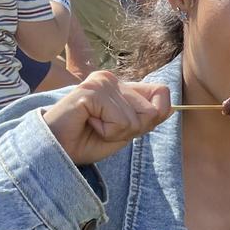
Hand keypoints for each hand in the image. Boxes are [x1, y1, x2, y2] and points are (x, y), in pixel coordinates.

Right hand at [42, 71, 171, 164]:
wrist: (58, 151)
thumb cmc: (87, 141)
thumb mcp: (125, 131)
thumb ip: (146, 117)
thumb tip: (171, 107)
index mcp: (121, 84)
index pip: (162, 93)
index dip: (153, 117)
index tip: (126, 126)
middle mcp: (112, 78)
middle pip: (152, 110)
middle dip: (132, 129)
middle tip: (104, 129)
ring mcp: (101, 82)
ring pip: (136, 118)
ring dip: (117, 132)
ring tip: (94, 126)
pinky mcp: (91, 91)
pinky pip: (120, 120)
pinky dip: (107, 132)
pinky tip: (88, 124)